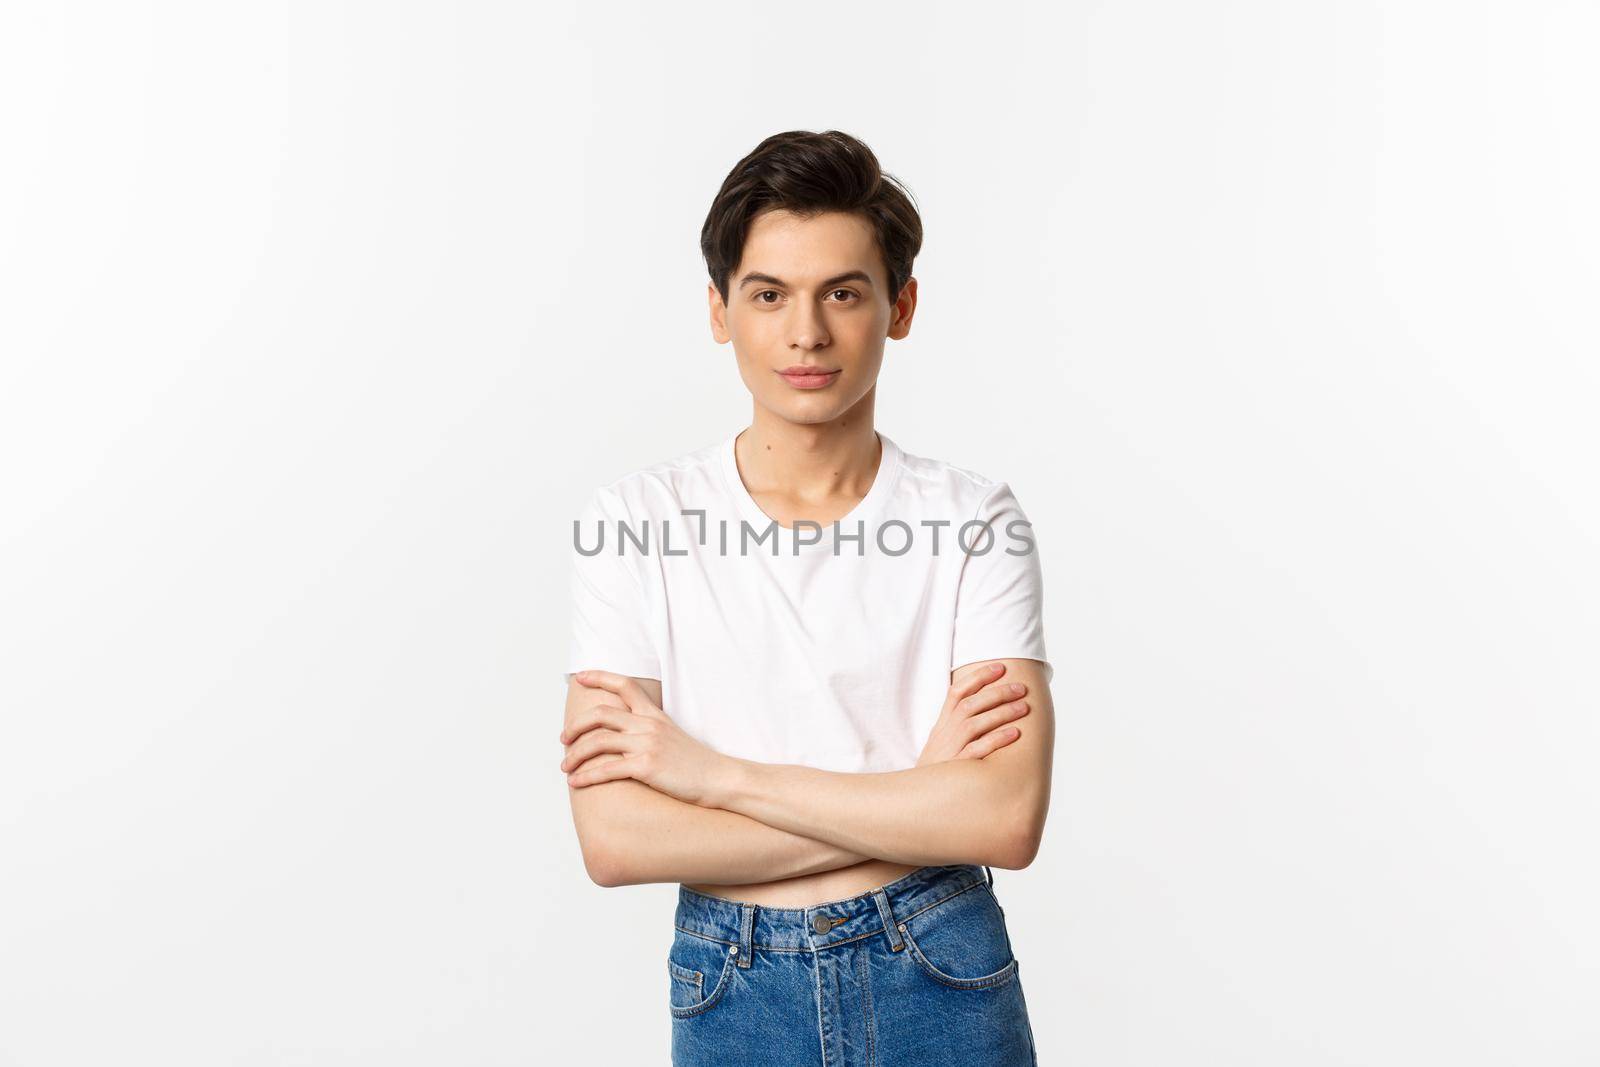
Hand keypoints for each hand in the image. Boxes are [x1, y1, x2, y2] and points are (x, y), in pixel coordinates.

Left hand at [560, 669, 731, 805]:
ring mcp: (647, 744)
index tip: (580, 677)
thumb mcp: (671, 734)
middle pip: (601, 714)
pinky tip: (576, 783)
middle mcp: (648, 724)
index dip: (599, 677)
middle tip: (564, 739)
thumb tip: (623, 732)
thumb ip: (648, 728)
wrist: (718, 778)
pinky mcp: (647, 766)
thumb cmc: (694, 762)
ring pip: (598, 741)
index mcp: (654, 714)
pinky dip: (586, 776)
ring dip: (575, 754)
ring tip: (565, 766)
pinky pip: (607, 769)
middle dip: (575, 725)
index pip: (624, 685)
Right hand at [915, 662, 1030, 766]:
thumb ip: (957, 727)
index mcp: (941, 725)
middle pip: (969, 704)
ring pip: (974, 724)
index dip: (978, 677)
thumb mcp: (941, 744)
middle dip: (996, 692)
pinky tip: (1015, 734)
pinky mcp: (956, 768)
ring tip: (1024, 707)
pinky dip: (997, 740)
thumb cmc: (937, 771)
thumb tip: (985, 709)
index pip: (956, 692)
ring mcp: (949, 750)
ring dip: (1001, 713)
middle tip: (1020, 688)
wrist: (915, 800)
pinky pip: (978, 750)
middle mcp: (944, 734)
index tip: (1000, 667)